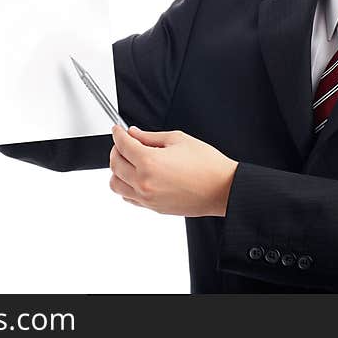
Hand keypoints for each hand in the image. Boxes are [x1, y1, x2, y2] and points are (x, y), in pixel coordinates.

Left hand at [108, 126, 238, 217]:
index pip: (122, 145)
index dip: (118, 134)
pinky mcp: (153, 208)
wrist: (223, 189)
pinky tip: (136, 176)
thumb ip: (150, 136)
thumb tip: (134, 134)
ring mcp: (147, 198)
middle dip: (116, 149)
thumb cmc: (207, 164)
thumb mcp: (178, 139)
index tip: (118, 130)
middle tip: (124, 142)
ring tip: (128, 161)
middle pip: (114, 164)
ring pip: (115, 184)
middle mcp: (144, 182)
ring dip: (117, 170)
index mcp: (149, 162)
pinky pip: (128, 197)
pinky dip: (126, 186)